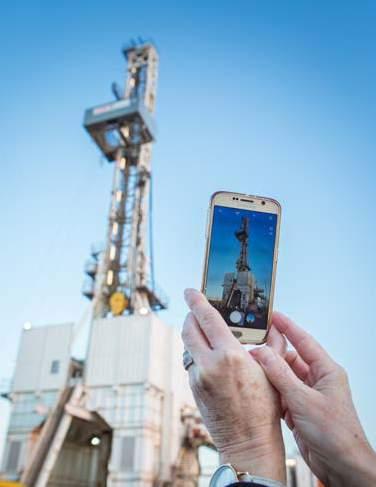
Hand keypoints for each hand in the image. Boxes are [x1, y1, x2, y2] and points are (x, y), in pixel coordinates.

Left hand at [182, 289, 285, 483]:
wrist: (248, 442)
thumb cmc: (264, 407)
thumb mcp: (272, 372)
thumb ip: (272, 344)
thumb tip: (275, 326)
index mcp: (229, 355)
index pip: (207, 318)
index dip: (197, 301)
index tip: (190, 290)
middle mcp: (208, 364)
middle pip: (189, 329)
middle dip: (191, 316)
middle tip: (198, 309)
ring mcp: (198, 377)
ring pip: (188, 345)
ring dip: (194, 334)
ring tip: (207, 331)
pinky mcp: (194, 388)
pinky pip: (192, 362)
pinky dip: (198, 353)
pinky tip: (212, 356)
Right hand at [251, 312, 375, 486]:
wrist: (342, 467)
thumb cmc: (336, 435)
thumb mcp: (303, 400)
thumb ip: (281, 375)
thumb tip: (263, 353)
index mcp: (327, 371)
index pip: (304, 341)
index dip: (288, 327)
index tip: (273, 315)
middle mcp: (318, 381)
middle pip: (291, 359)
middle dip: (273, 354)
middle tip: (254, 346)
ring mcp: (309, 396)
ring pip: (284, 377)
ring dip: (270, 375)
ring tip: (252, 367)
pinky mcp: (300, 410)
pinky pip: (282, 394)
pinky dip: (271, 392)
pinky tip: (260, 390)